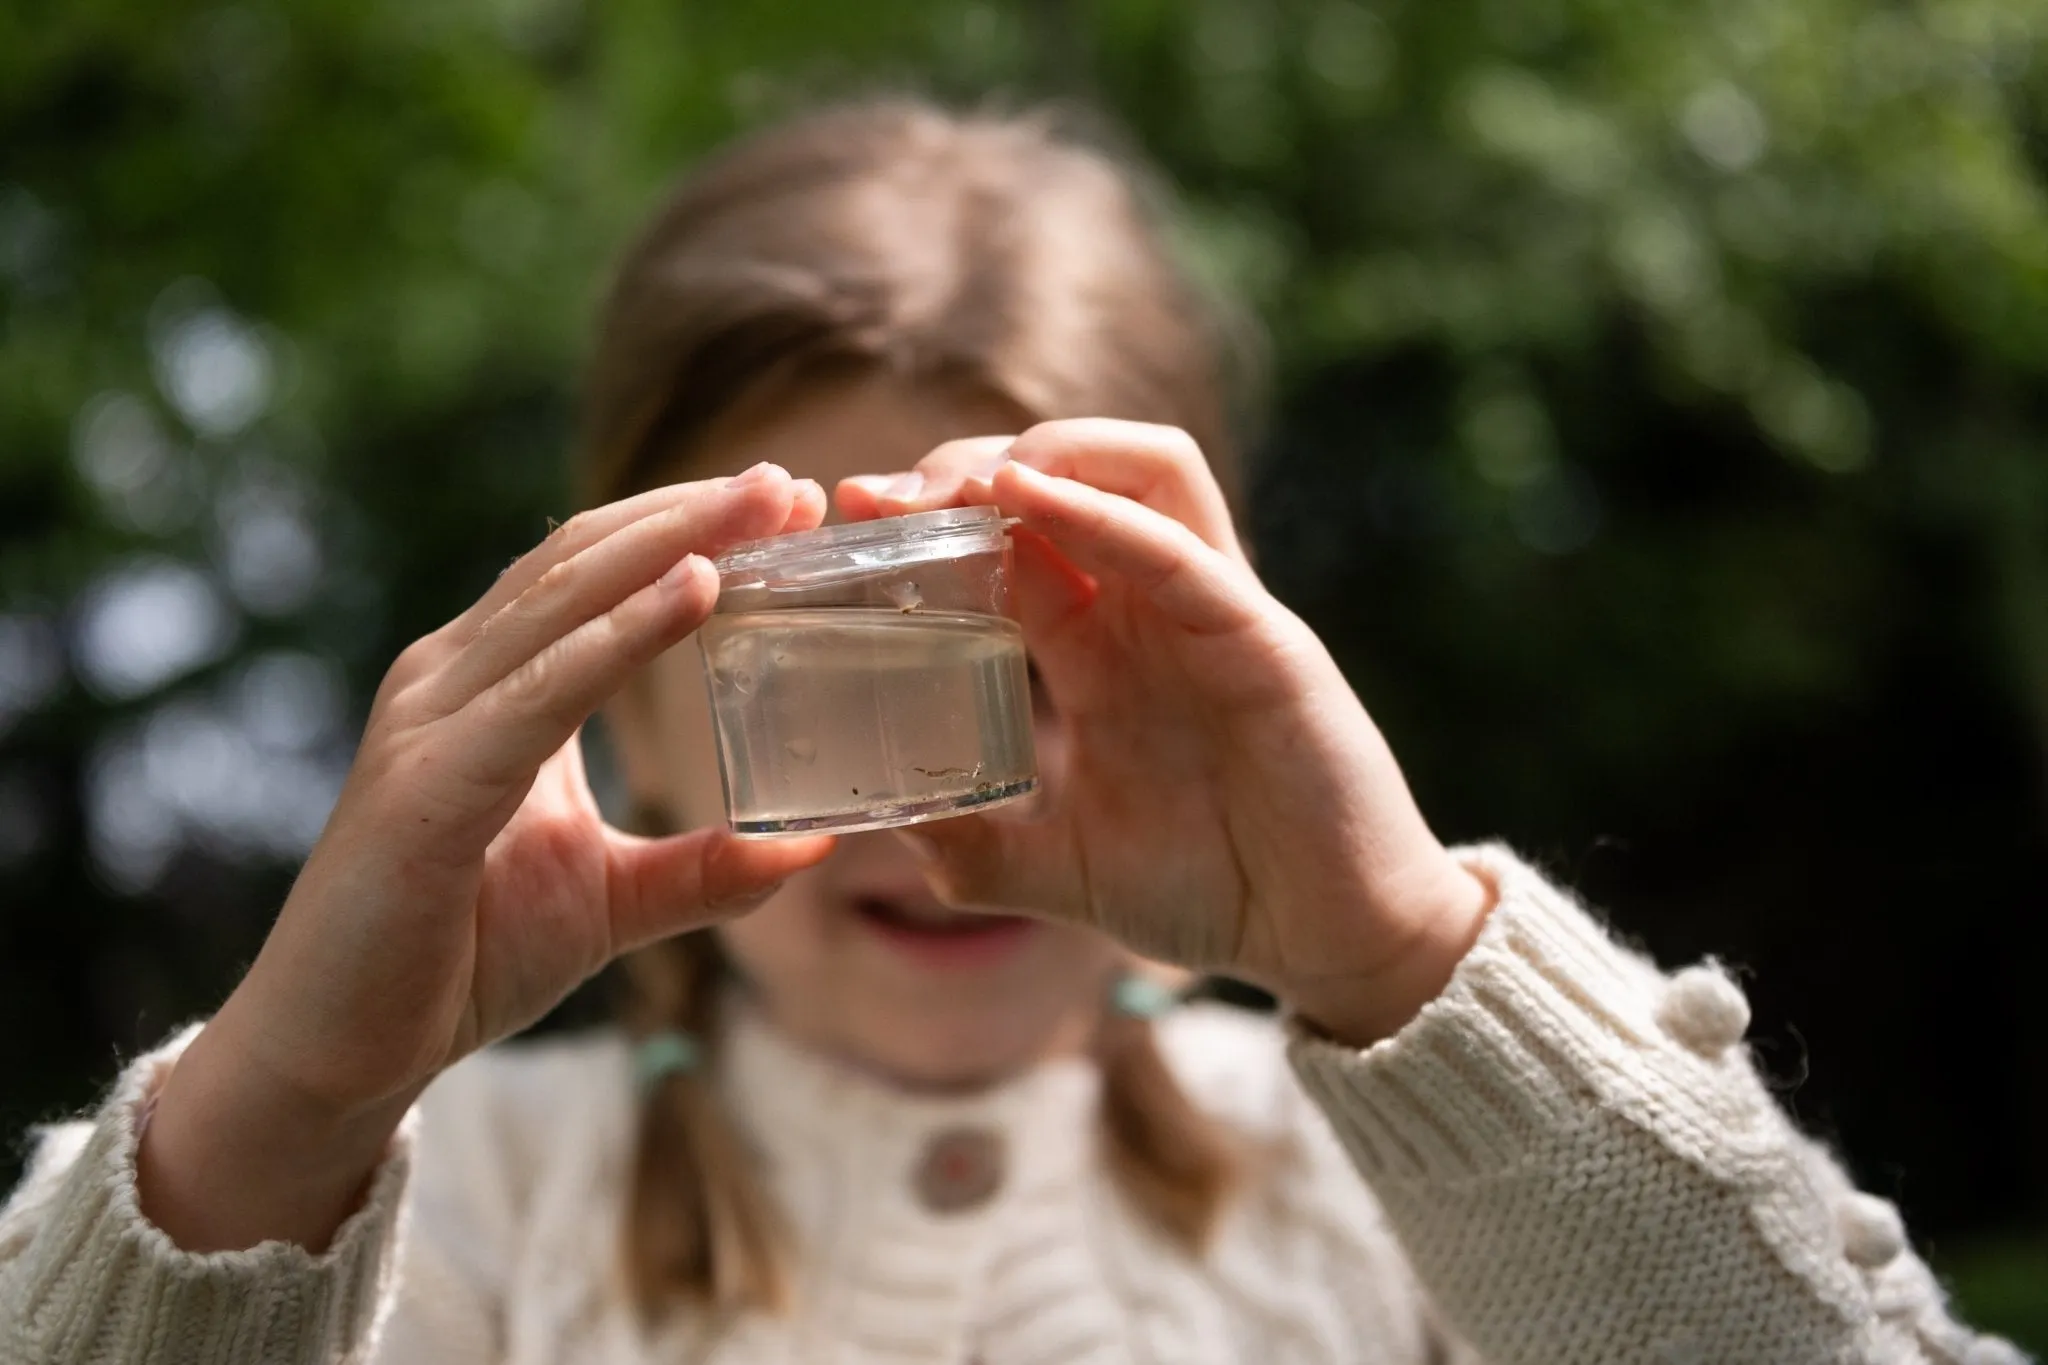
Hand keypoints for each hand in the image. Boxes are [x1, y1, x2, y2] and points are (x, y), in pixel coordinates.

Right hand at [138, 464, 835, 1250]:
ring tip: (761, 509)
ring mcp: (432, 722)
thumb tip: (812, 848)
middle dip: (692, 513)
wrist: (339, 1050)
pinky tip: (696, 594)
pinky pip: (542, 692)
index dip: (684, 527)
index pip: (591, 570)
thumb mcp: (610, 900)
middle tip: (789, 484)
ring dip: (673, 545)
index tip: (785, 500)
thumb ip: (702, 869)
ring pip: (564, 599)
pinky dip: (623, 636)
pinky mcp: (429, 785)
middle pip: (582, 559)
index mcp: (491, 687)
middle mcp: (453, 679)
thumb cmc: (460, 957)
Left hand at [840, 421, 1494, 1045]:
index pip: (1012, 541)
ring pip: (1142, 468)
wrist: (1323, 937)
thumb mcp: (1062, 867)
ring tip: (959, 480)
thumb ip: (978, 846)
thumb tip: (886, 827)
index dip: (932, 515)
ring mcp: (1210, 611)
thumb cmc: (1209, 887)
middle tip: (881, 496)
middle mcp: (1152, 610)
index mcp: (1103, 647)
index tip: (851, 520)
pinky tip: (1028, 501)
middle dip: (969, 466)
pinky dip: (1101, 514)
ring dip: (1046, 453)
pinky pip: (1180, 549)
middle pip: (1067, 477)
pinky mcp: (1261, 637)